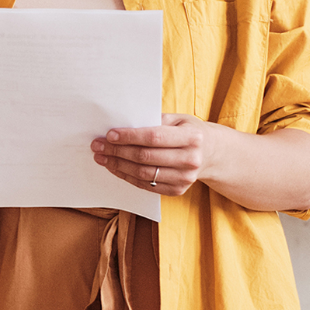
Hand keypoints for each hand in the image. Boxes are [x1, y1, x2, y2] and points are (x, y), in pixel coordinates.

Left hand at [91, 114, 212, 195]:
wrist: (211, 154)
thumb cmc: (190, 132)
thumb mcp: (178, 119)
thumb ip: (155, 120)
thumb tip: (124, 124)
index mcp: (192, 137)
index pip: (154, 137)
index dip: (129, 137)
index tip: (109, 134)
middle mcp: (190, 160)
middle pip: (145, 157)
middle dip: (117, 151)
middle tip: (98, 145)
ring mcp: (185, 178)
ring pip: (143, 174)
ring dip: (118, 165)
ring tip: (102, 157)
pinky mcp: (178, 190)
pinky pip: (146, 185)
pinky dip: (127, 177)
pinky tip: (115, 167)